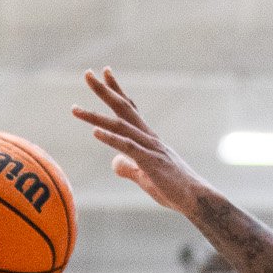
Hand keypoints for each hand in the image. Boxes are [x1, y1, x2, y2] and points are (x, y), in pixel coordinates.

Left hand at [73, 68, 202, 213]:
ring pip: (119, 126)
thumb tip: (114, 162)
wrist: (197, 199)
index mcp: (148, 139)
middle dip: (103, 91)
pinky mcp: (151, 163)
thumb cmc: (175, 190)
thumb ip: (129, 168)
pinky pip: (128, 147)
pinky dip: (110, 139)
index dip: (116, 90)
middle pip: (122, 109)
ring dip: (96, 117)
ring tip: (76, 109)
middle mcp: (148, 137)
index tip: (105, 72)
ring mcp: (150, 148)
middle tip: (86, 74)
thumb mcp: (146, 178)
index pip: (130, 109)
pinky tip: (95, 132)